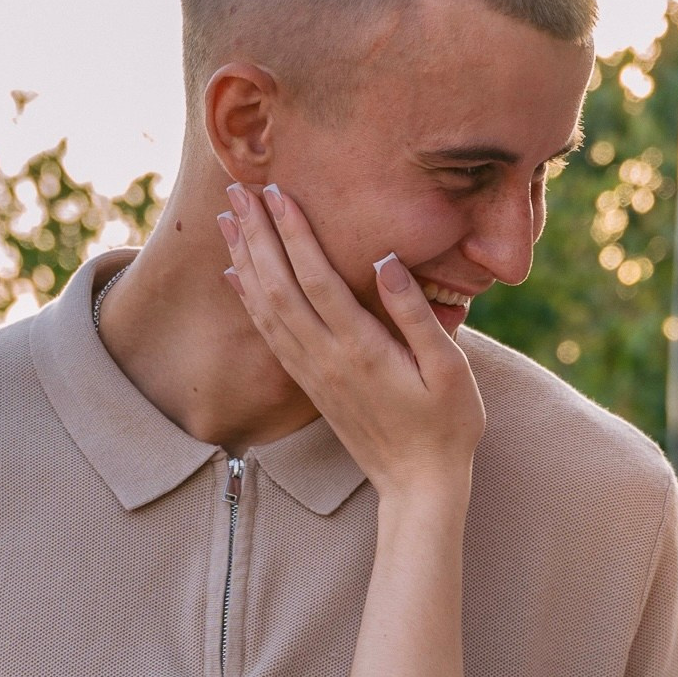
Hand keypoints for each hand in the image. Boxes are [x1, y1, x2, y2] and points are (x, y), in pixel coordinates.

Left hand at [219, 183, 485, 497]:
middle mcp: (326, 359)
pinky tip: (234, 275)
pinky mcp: (310, 385)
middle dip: (257, 235)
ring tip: (228, 219)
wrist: (417, 486)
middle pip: (279, 287)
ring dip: (245, 260)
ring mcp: (313, 374)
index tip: (277, 192)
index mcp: (361, 349)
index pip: (317, 279)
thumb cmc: (447, 426)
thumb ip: (415, 314)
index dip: (294, 233)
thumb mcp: (449, 369)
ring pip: (266, 308)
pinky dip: (248, 300)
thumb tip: (386, 260)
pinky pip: (269, 335)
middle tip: (238, 190)